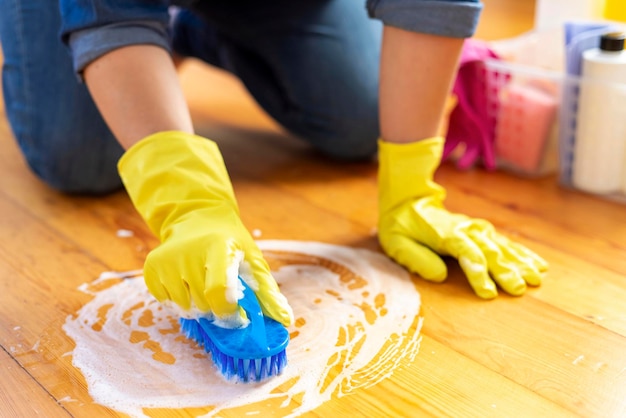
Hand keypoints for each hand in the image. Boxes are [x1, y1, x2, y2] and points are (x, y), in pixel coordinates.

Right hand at [118, 131, 292, 325]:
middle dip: (216, 310)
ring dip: (197, 307)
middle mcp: (188, 252)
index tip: (237, 317)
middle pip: (202, 304)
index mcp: (218, 247)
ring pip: (184, 308)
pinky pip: (166, 303)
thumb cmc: (232, 243)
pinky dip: (179, 302)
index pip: (218, 291)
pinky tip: (187, 284)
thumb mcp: (252, 260)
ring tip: (205, 287)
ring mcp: (166, 260)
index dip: (228, 312)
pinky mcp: (151, 268)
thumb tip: (285, 319)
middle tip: (223, 296)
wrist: (198, 219)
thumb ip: (268, 291)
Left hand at [377, 137, 547, 297]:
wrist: (408, 201)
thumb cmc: (400, 226)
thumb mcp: (397, 243)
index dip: (478, 273)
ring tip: (537, 279)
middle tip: (519, 290)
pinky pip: (505, 242)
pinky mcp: (481, 231)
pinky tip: (538, 264)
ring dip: (520, 263)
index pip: (466, 253)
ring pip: (502, 246)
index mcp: (446, 233)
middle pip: (490, 251)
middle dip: (506, 271)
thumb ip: (418, 259)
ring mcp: (475, 229)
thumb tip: (441, 276)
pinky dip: (522, 253)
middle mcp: (465, 229)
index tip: (488, 292)